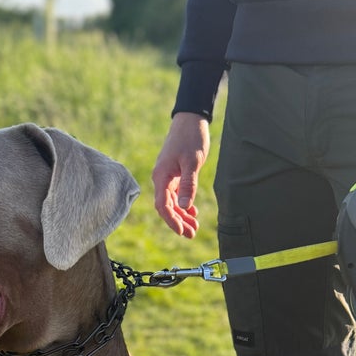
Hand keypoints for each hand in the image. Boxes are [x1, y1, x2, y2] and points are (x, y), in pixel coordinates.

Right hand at [152, 112, 209, 236]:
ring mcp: (167, 177)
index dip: (171, 220)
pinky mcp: (174, 174)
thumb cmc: (190, 138)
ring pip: (172, 202)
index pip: (163, 205)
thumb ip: (188, 184)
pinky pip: (176, 194)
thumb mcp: (192, 162)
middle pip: (167, 207)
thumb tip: (184, 207)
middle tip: (192, 234)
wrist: (190, 120)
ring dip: (182, 215)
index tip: (182, 231)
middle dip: (178, 222)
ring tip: (194, 227)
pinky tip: (192, 212)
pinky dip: (184, 204)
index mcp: (161, 176)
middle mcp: (161, 178)